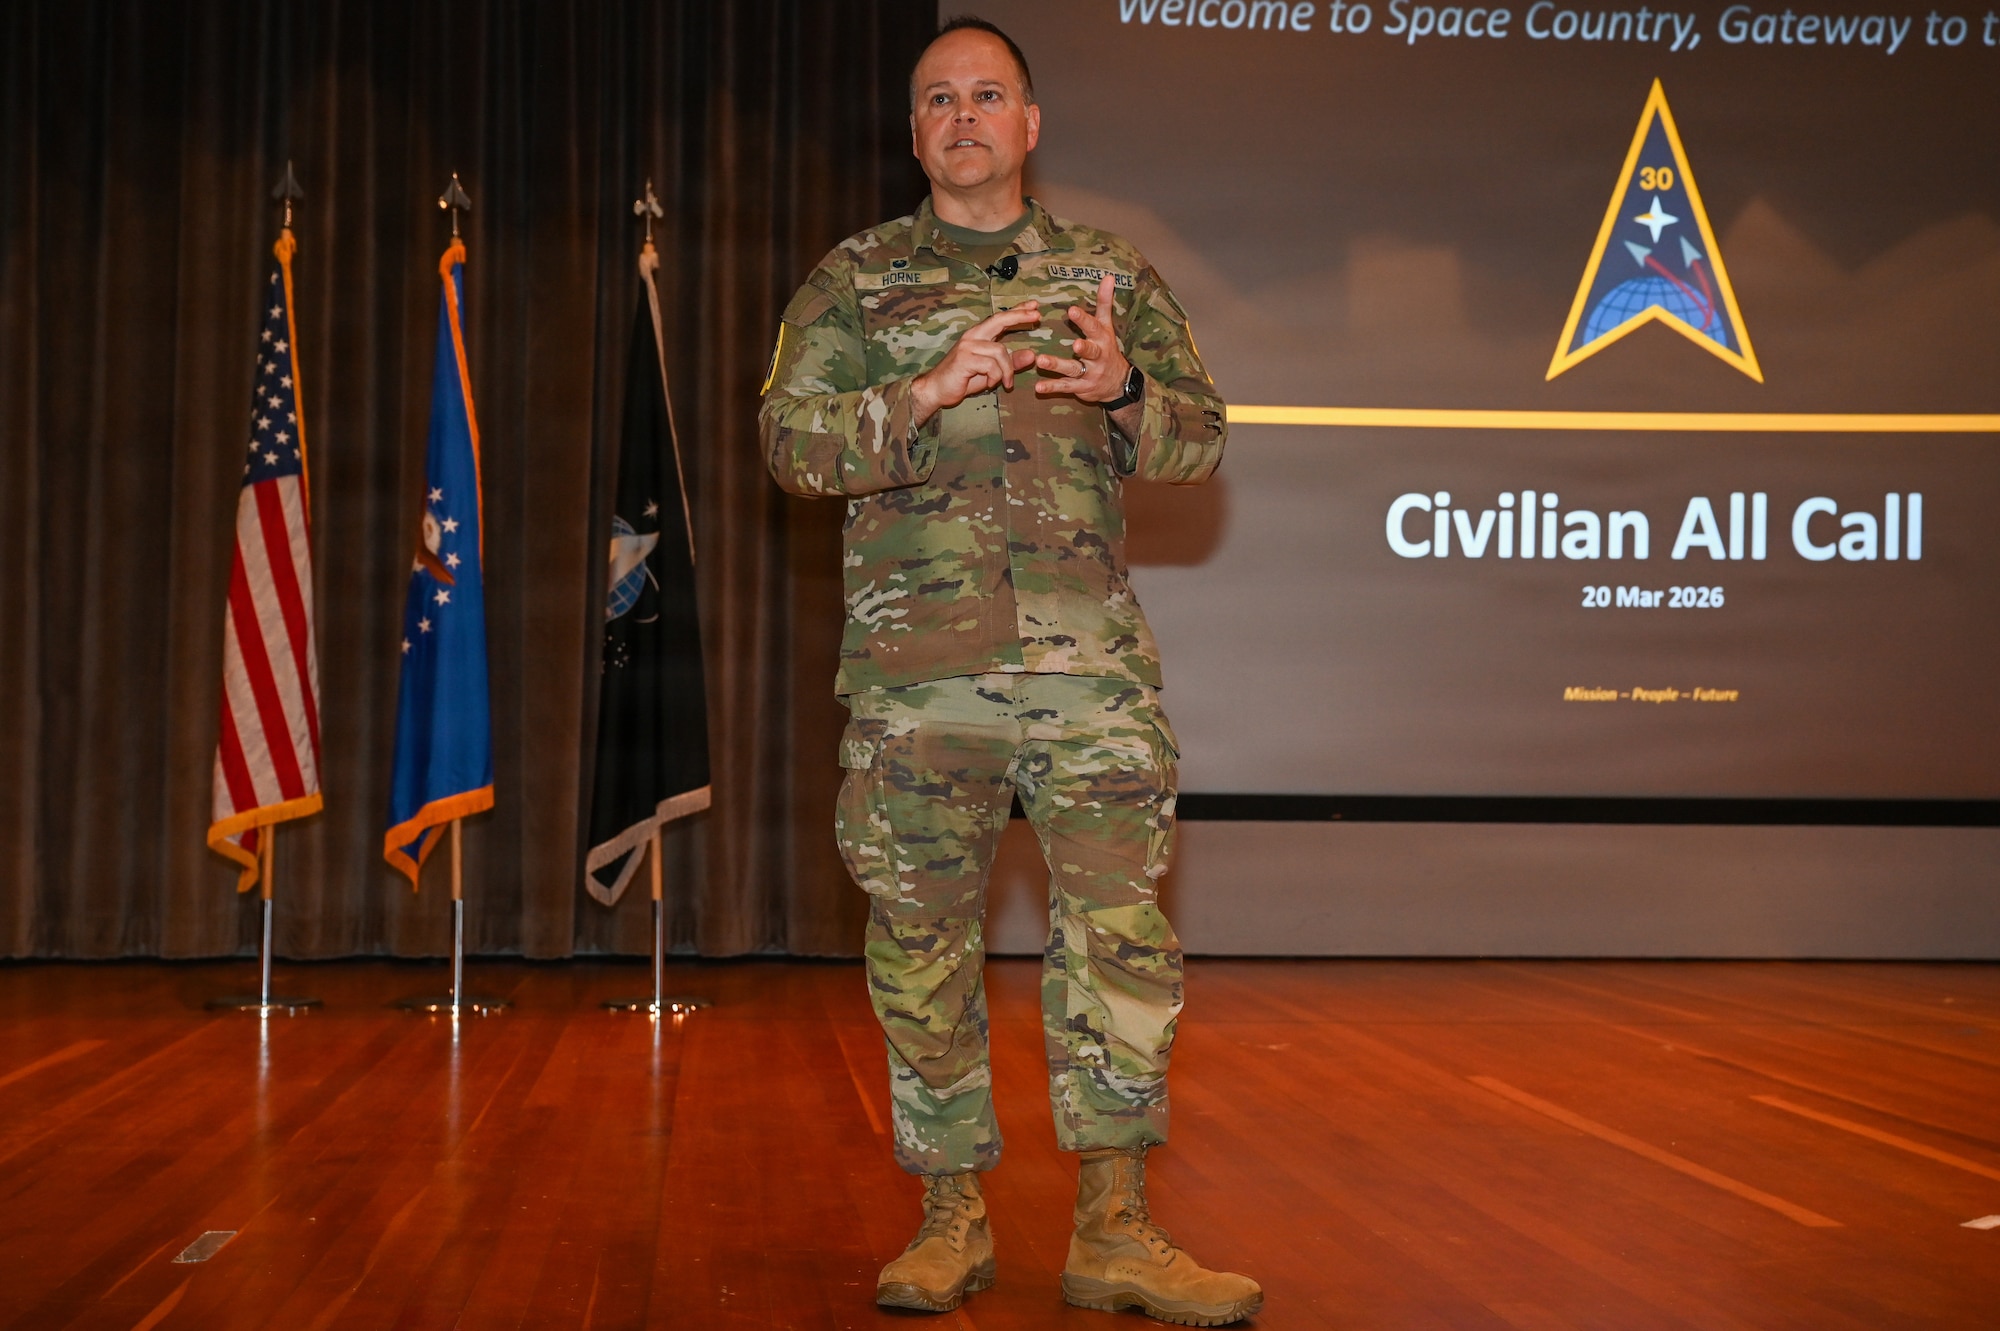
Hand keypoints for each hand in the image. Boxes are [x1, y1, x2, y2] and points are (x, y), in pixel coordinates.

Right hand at [910, 302, 1040, 422]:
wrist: (937, 390)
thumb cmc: (963, 380)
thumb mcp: (993, 372)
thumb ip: (1011, 363)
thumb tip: (1032, 354)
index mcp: (979, 336)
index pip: (1001, 318)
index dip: (1018, 311)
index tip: (1034, 305)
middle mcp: (973, 336)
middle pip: (1000, 320)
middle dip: (1020, 316)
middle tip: (1037, 315)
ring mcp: (968, 346)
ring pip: (1000, 352)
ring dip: (1007, 370)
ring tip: (1005, 383)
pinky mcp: (965, 358)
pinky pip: (991, 365)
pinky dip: (995, 377)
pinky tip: (989, 384)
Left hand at [1033, 273, 1130, 403]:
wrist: (1118, 383)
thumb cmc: (1108, 348)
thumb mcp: (1107, 325)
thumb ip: (1104, 302)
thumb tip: (1109, 276)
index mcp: (1102, 338)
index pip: (1094, 327)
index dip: (1084, 320)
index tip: (1072, 310)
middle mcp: (1098, 357)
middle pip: (1090, 351)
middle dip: (1083, 348)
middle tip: (1074, 345)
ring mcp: (1089, 374)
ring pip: (1073, 369)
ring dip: (1057, 366)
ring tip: (1041, 361)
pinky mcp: (1080, 387)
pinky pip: (1065, 387)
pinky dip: (1051, 387)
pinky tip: (1038, 387)